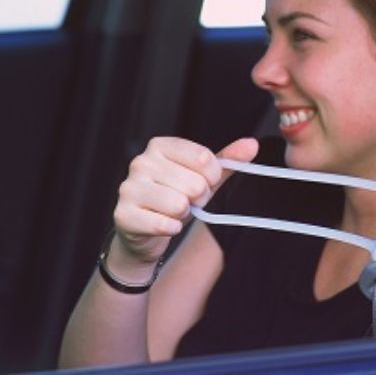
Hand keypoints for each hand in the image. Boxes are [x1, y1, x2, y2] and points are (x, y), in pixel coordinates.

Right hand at [111, 137, 258, 267]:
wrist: (143, 231)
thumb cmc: (175, 197)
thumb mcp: (203, 176)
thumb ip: (228, 160)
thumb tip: (252, 145)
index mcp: (159, 146)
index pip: (204, 159)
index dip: (212, 178)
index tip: (203, 183)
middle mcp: (141, 162)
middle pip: (194, 183)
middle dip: (197, 199)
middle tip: (185, 202)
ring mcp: (129, 188)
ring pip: (179, 205)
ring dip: (183, 214)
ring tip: (172, 212)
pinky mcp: (124, 214)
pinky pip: (165, 224)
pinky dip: (171, 229)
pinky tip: (163, 224)